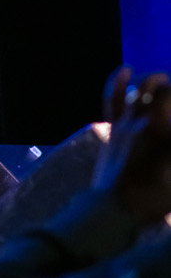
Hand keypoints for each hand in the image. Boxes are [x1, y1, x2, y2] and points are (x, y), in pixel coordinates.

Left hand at [94, 68, 170, 227]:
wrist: (112, 208)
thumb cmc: (152, 198)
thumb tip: (170, 137)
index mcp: (166, 134)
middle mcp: (152, 121)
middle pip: (168, 93)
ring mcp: (130, 121)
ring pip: (146, 88)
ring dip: (158, 80)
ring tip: (164, 80)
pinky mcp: (114, 127)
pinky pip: (114, 98)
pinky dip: (118, 81)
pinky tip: (125, 69)